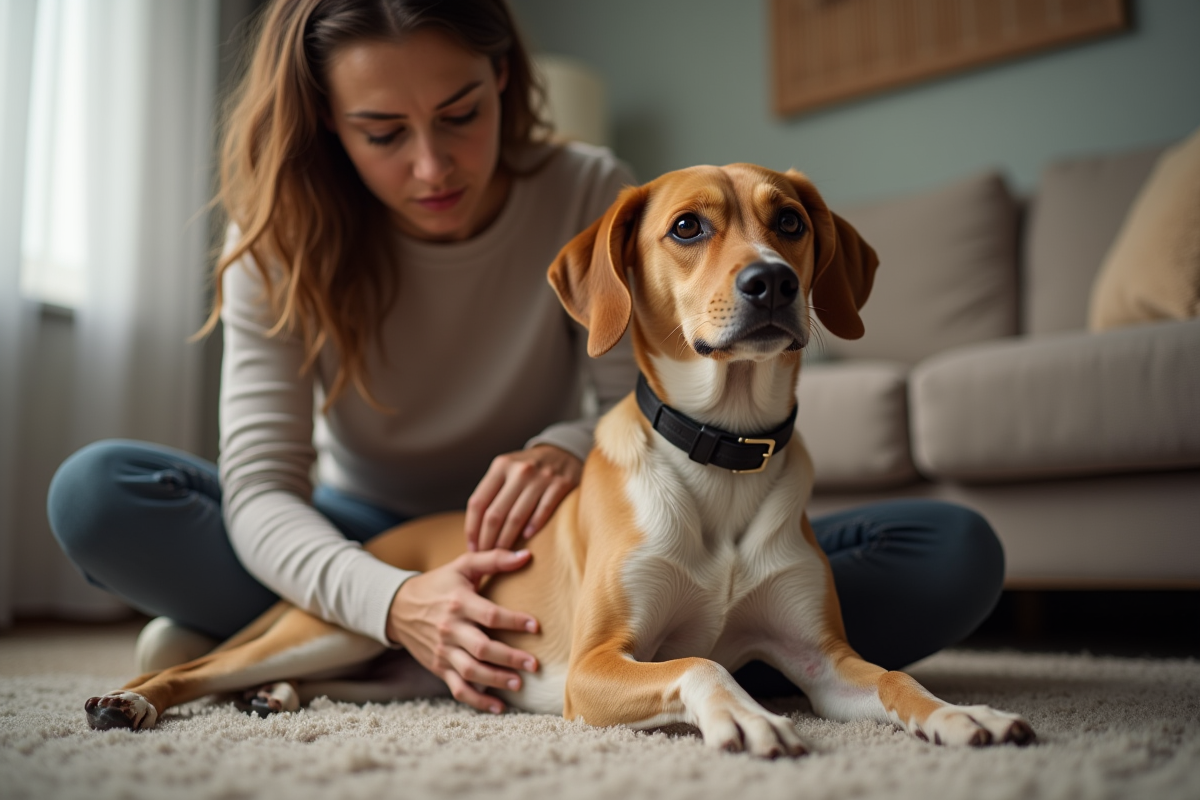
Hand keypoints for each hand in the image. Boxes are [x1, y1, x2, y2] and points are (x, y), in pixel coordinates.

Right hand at [386, 549, 539, 713]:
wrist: (398, 607)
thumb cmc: (438, 584)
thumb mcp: (462, 566)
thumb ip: (494, 559)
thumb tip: (526, 556)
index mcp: (459, 603)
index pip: (489, 615)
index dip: (514, 621)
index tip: (536, 627)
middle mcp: (450, 629)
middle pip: (482, 648)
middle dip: (510, 657)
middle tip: (534, 664)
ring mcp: (443, 651)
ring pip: (470, 671)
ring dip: (496, 680)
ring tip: (519, 684)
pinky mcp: (439, 667)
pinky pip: (458, 688)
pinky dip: (477, 700)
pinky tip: (498, 707)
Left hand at [465, 444, 581, 551]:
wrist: (563, 452)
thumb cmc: (528, 469)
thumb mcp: (507, 470)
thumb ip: (492, 491)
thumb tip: (475, 529)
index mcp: (500, 466)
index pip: (478, 502)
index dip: (472, 528)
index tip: (472, 547)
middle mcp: (519, 471)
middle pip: (495, 514)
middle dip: (488, 540)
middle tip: (486, 556)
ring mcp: (541, 477)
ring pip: (517, 517)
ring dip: (507, 540)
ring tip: (502, 554)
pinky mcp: (561, 484)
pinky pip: (543, 511)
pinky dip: (533, 527)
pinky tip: (527, 538)